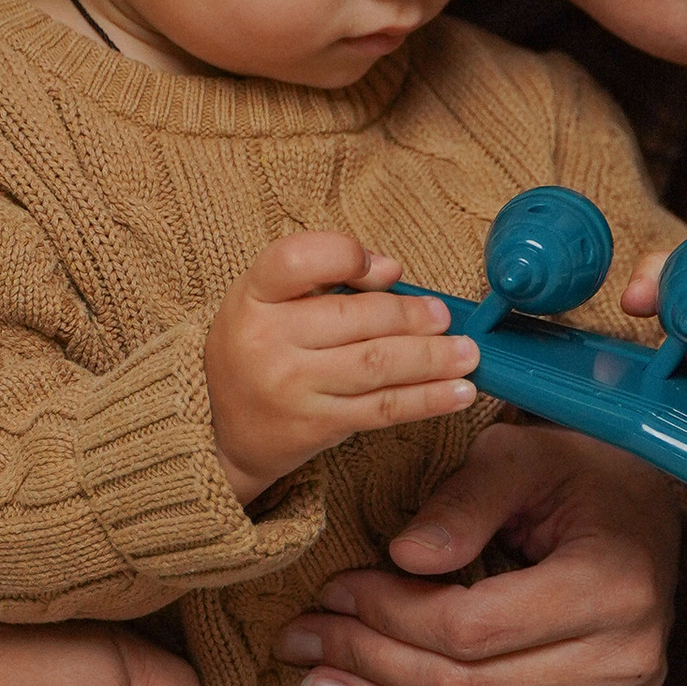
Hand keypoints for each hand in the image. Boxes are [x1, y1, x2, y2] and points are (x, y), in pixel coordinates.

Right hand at [203, 232, 478, 504]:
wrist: (219, 429)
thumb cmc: (258, 349)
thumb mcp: (268, 301)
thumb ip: (322, 276)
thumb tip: (392, 270)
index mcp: (252, 296)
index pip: (295, 259)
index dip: (344, 256)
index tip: (382, 269)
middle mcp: (266, 340)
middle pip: (355, 317)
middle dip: (412, 315)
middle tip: (444, 316)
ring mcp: (291, 386)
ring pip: (377, 364)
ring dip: (433, 357)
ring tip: (467, 353)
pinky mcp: (316, 425)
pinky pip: (382, 409)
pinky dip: (428, 399)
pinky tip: (459, 392)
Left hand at [270, 421, 678, 685]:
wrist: (648, 514)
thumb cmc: (581, 477)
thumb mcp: (523, 458)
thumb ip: (463, 502)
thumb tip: (402, 556)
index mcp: (607, 587)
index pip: (470, 628)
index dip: (388, 615)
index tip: (334, 593)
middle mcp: (622, 662)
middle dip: (369, 664)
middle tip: (304, 641)